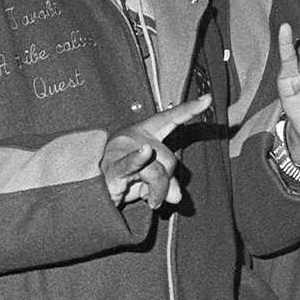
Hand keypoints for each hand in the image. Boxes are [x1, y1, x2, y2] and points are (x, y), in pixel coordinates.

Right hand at [102, 94, 211, 208]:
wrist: (91, 188)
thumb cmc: (123, 178)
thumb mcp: (150, 179)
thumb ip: (167, 182)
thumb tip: (176, 197)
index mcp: (146, 133)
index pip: (169, 118)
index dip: (189, 109)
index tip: (208, 98)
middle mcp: (136, 137)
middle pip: (168, 158)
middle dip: (167, 181)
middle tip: (155, 194)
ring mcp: (122, 151)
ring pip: (156, 170)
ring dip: (158, 190)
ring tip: (151, 200)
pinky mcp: (113, 168)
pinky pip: (130, 164)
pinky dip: (139, 159)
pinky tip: (145, 151)